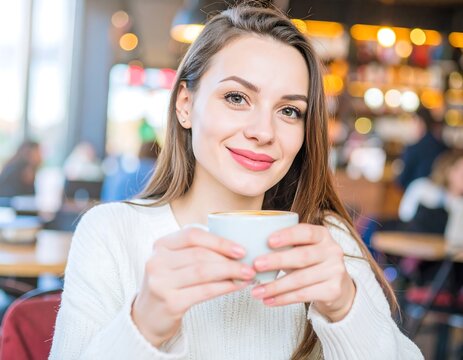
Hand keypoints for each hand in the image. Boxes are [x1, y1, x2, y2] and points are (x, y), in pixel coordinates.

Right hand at [132, 228, 255, 346]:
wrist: (147, 317)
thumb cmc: (168, 284)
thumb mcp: (174, 262)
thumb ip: (196, 251)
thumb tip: (235, 248)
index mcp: (161, 245)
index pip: (192, 235)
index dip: (219, 241)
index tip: (241, 249)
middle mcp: (157, 261)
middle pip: (200, 255)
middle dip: (229, 259)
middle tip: (250, 264)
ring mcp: (161, 282)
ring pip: (204, 272)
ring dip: (230, 272)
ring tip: (247, 275)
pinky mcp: (170, 302)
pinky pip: (204, 291)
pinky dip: (224, 287)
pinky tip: (236, 286)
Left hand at [251, 224, 355, 321]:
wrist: (337, 286)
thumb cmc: (310, 262)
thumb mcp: (303, 248)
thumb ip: (285, 245)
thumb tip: (252, 248)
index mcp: (323, 235)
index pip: (306, 232)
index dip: (288, 235)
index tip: (269, 241)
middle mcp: (333, 251)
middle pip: (302, 256)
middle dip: (277, 261)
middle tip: (256, 265)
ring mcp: (335, 271)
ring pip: (300, 279)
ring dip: (275, 286)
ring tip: (256, 291)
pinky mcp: (333, 290)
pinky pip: (303, 295)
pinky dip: (283, 299)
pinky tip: (269, 300)